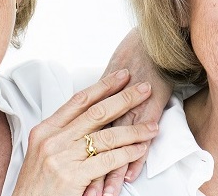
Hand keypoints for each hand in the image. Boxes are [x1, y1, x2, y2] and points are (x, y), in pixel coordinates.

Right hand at [13, 69, 158, 195]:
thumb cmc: (37, 185)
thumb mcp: (43, 153)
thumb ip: (64, 135)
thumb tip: (90, 119)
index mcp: (45, 130)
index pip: (79, 101)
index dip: (103, 86)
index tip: (121, 76)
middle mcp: (53, 139)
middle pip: (96, 112)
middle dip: (124, 99)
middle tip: (144, 89)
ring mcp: (62, 157)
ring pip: (106, 136)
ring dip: (134, 131)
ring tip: (152, 127)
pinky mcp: (73, 176)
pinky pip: (108, 160)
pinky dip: (128, 154)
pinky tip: (140, 149)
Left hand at [89, 29, 172, 195]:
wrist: (152, 37)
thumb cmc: (132, 55)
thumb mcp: (110, 78)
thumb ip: (99, 98)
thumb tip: (88, 113)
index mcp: (97, 99)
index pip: (81, 136)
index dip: (74, 159)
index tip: (65, 181)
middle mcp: (111, 105)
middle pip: (94, 146)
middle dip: (88, 174)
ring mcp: (130, 107)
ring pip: (115, 147)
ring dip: (111, 174)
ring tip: (104, 195)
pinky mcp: (150, 107)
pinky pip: (141, 137)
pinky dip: (134, 159)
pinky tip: (130, 177)